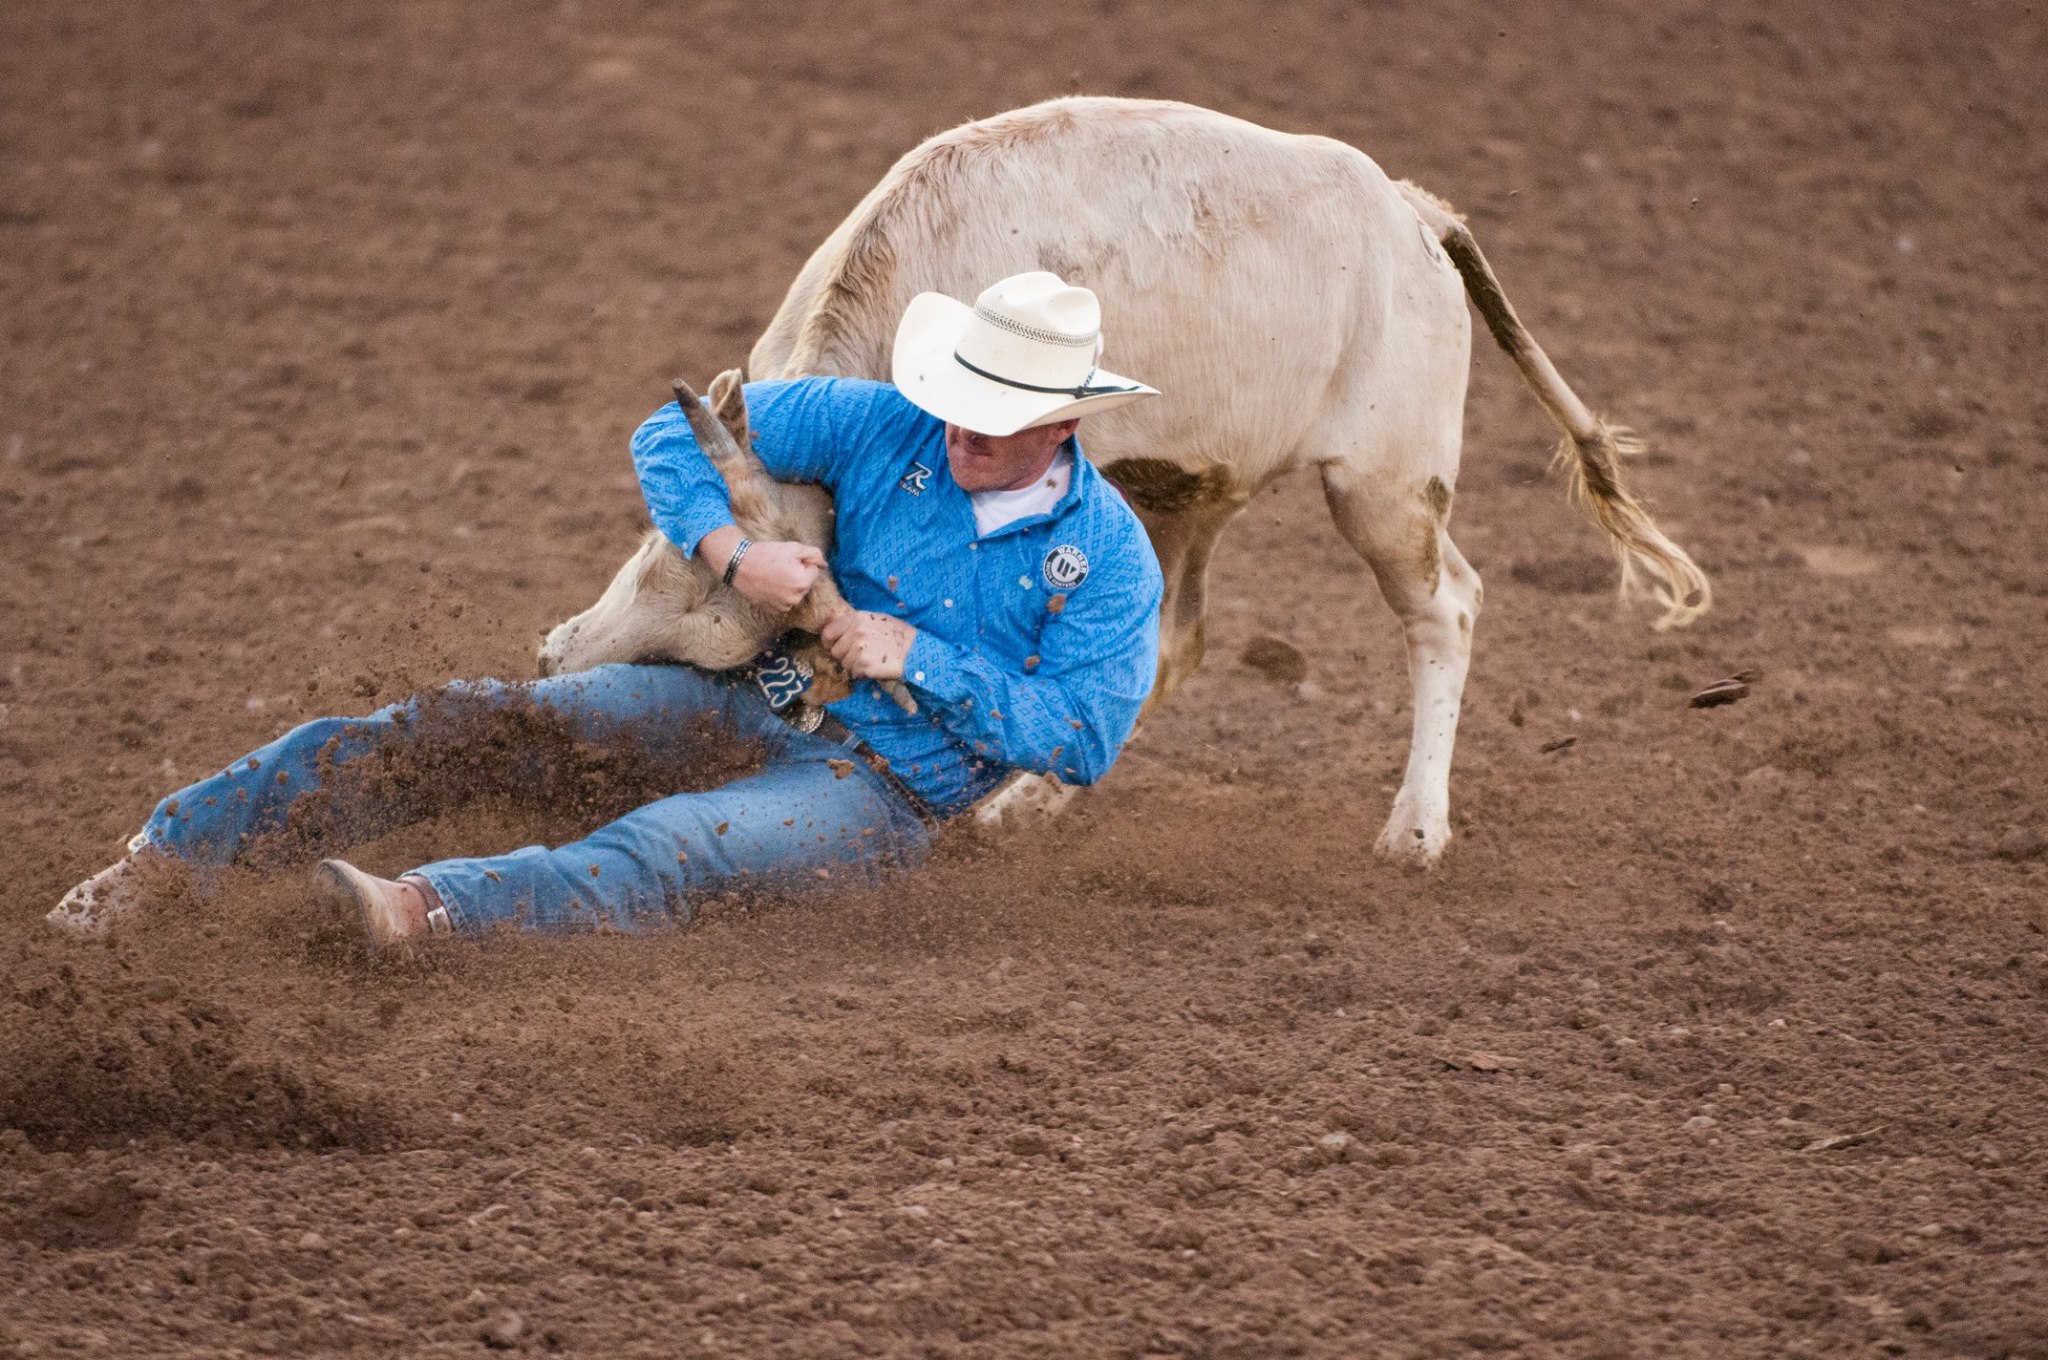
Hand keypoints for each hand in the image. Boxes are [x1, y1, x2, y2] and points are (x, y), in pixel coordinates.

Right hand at [701, 526, 823, 612]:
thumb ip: (813, 554)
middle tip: (779, 566)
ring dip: (789, 585)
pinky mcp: (772, 610)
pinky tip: (768, 585)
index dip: (802, 562)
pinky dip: (779, 594)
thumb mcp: (793, 548)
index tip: (787, 560)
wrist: (739, 564)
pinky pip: (783, 601)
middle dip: (797, 574)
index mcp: (803, 582)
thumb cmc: (766, 554)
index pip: (813, 571)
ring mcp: (783, 606)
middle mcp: (795, 598)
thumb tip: (824, 564)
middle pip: (805, 583)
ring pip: (794, 593)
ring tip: (772, 575)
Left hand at [820, 610, 915, 680]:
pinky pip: (854, 673)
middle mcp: (855, 632)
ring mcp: (859, 649)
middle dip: (845, 657)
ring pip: (844, 664)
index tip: (837, 648)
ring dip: (854, 666)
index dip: (831, 642)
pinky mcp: (864, 664)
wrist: (915, 651)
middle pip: (835, 651)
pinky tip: (875, 668)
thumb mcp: (878, 620)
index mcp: (857, 618)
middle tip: (859, 658)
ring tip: (871, 661)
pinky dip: (862, 674)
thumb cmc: (899, 635)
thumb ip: (857, 624)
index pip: (828, 632)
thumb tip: (840, 634)